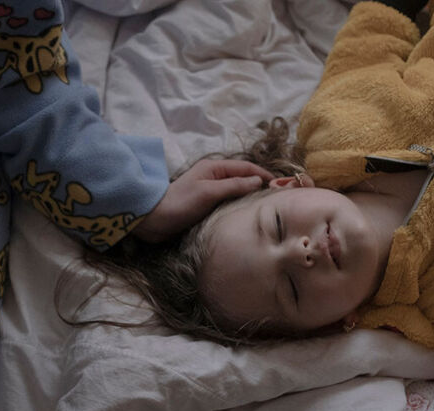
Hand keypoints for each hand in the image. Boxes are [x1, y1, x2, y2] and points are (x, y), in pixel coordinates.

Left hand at [130, 159, 274, 242]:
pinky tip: (247, 214)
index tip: (281, 184)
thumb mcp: (208, 192)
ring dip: (250, 195)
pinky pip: (228, 201)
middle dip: (260, 184)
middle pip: (242, 177)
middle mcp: (213, 176)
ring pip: (236, 190)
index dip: (263, 175)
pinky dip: (239, 204)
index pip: (246, 168)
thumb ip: (234, 186)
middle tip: (278, 196)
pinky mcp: (205, 204)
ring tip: (267, 205)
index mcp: (214, 167)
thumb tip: (258, 182)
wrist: (153, 220)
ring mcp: (209, 190)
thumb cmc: (179, 204)